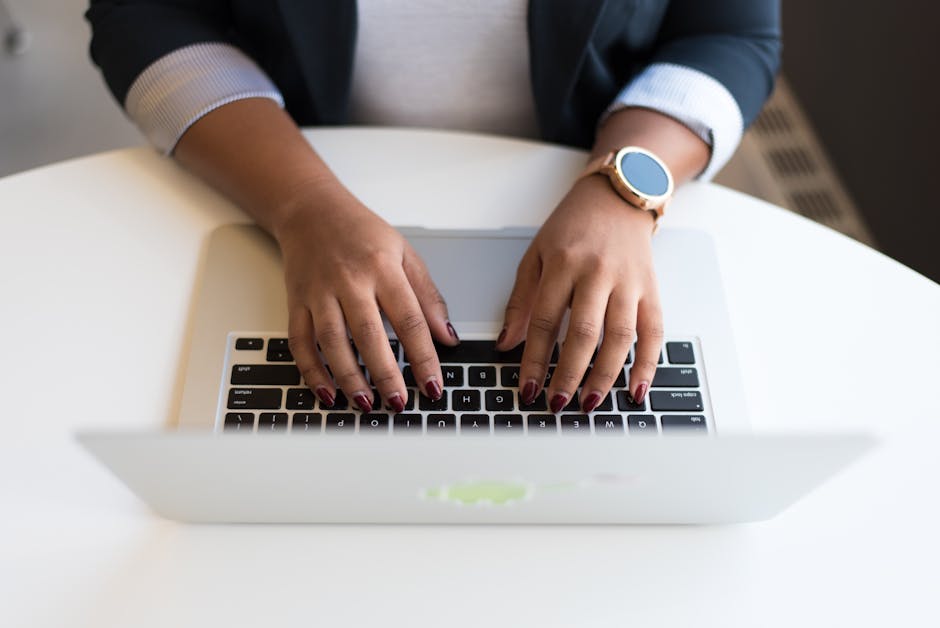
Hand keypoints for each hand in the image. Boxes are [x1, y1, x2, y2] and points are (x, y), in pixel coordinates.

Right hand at [274, 180, 457, 411]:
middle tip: (399, 403)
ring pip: (332, 342)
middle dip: (386, 374)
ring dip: (348, 378)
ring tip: (366, 403)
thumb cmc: (361, 232)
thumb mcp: (404, 253)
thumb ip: (427, 296)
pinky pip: (300, 342)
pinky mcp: (296, 301)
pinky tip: (327, 393)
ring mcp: (319, 292)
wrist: (310, 210)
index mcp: (383, 268)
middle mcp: (349, 281)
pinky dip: (311, 371)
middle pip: (369, 334)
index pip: (410, 319)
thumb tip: (447, 337)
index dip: (423, 357)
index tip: (433, 385)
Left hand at [496, 175, 662, 411]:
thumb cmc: (573, 227)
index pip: (544, 320)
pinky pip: (654, 332)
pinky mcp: (652, 289)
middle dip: (568, 373)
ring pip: (620, 336)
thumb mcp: (536, 255)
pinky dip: (648, 364)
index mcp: (564, 263)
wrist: (617, 197)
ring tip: (589, 403)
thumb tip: (506, 344)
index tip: (527, 388)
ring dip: (605, 375)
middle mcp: (598, 273)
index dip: (533, 358)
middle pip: (584, 332)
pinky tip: (636, 390)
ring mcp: (629, 282)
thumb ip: (521, 301)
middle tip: (557, 403)